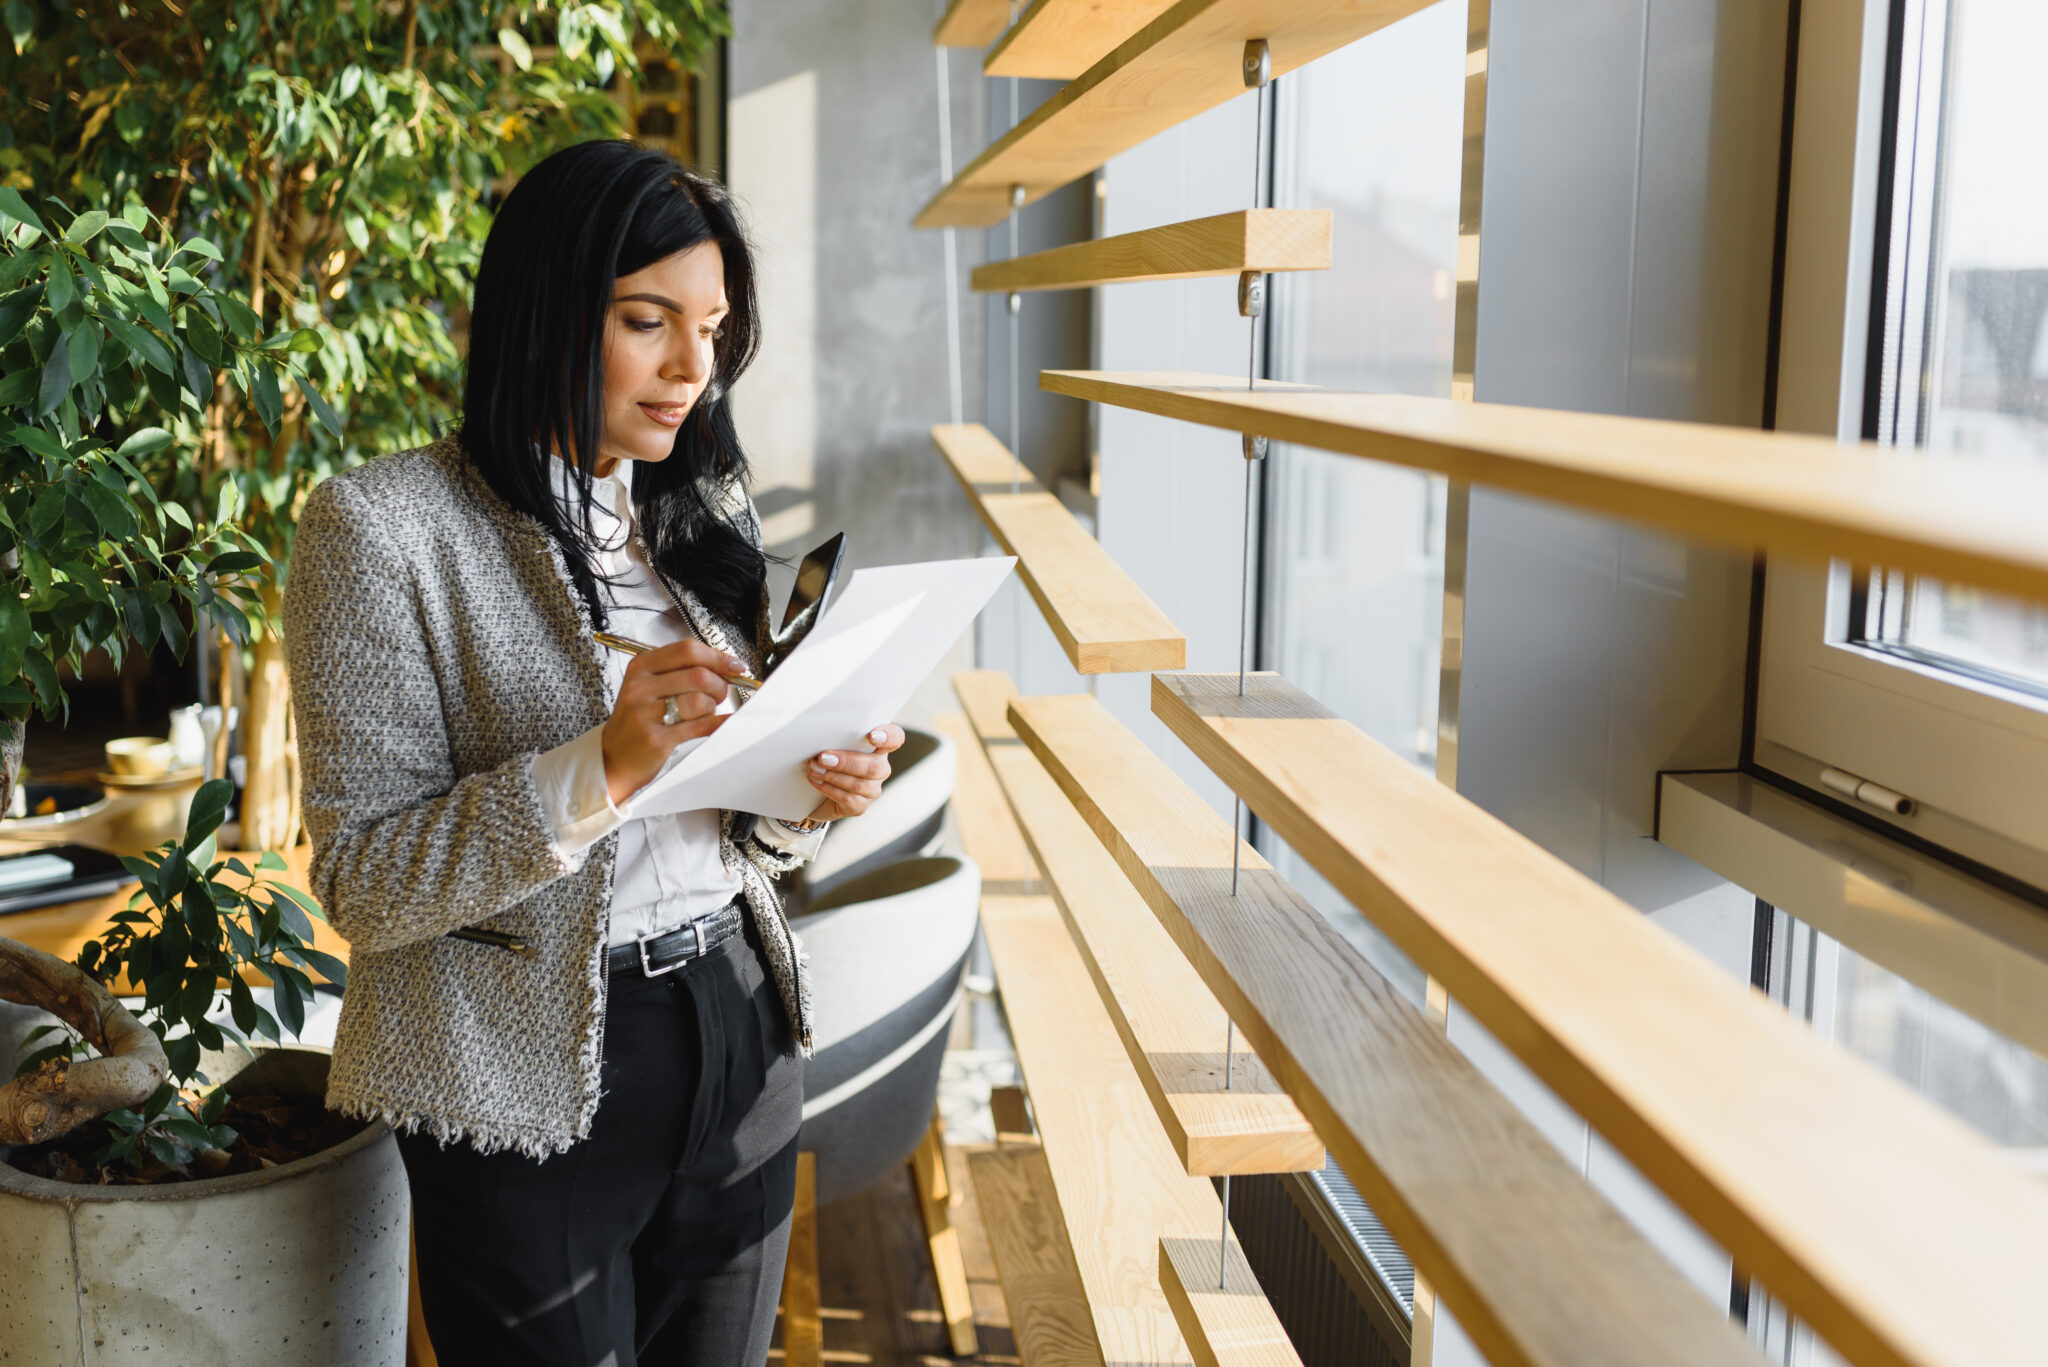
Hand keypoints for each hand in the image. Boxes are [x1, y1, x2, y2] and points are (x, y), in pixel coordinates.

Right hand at [601, 640, 742, 804]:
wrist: (613, 758)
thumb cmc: (638, 720)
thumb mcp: (649, 686)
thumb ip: (682, 671)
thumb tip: (727, 666)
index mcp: (641, 666)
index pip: (687, 650)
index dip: (718, 657)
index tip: (735, 666)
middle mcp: (641, 687)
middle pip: (698, 675)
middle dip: (720, 684)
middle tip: (720, 694)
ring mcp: (646, 713)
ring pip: (700, 700)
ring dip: (713, 706)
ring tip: (706, 712)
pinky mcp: (657, 739)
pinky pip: (701, 726)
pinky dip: (720, 722)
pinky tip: (725, 721)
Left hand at [803, 724, 904, 821]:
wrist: (814, 792)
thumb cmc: (826, 760)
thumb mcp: (831, 744)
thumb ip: (835, 737)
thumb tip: (821, 734)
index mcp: (878, 746)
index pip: (895, 738)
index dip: (888, 737)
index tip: (872, 736)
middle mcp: (880, 768)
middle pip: (875, 766)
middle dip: (847, 762)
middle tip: (823, 757)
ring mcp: (872, 789)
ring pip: (860, 784)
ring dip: (833, 776)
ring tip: (814, 768)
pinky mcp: (860, 806)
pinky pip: (849, 799)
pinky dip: (829, 789)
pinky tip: (816, 781)